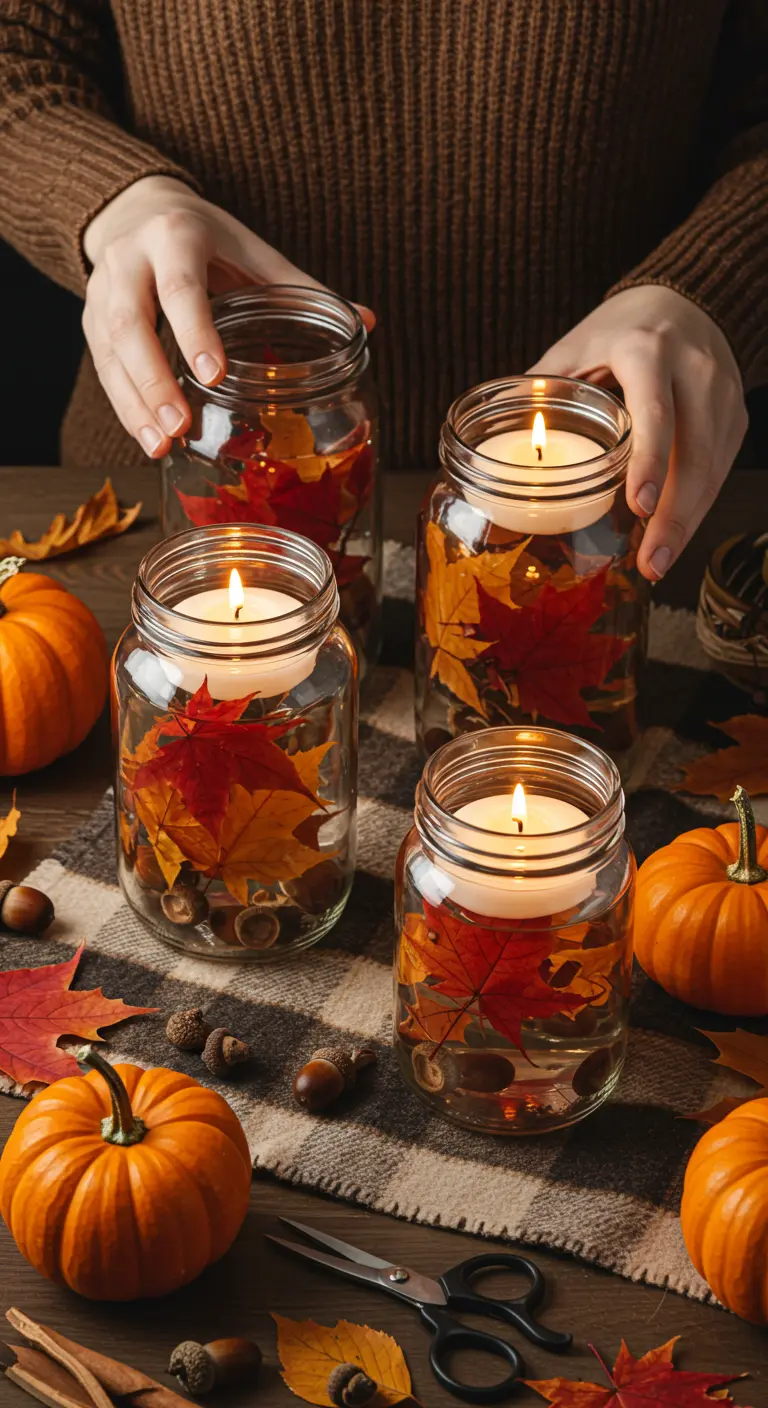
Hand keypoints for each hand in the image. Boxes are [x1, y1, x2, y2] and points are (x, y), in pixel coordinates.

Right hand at [82, 176, 374, 458]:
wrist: (136, 210)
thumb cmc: (207, 241)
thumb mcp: (253, 254)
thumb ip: (302, 290)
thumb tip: (367, 323)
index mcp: (176, 238)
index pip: (180, 286)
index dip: (194, 329)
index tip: (213, 374)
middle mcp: (129, 260)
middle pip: (130, 323)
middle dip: (153, 380)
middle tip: (179, 428)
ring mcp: (102, 291)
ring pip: (108, 352)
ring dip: (133, 403)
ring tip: (161, 446)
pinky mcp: (90, 320)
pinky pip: (101, 368)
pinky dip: (124, 406)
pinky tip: (148, 438)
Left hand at [529, 287, 747, 579]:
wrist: (685, 301)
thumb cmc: (621, 330)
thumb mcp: (576, 345)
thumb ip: (541, 388)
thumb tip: (492, 435)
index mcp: (648, 351)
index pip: (655, 411)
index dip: (649, 460)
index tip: (639, 506)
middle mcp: (695, 371)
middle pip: (693, 452)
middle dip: (674, 516)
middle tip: (651, 563)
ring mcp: (723, 395)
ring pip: (711, 469)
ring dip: (686, 522)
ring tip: (657, 563)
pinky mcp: (734, 416)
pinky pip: (718, 470)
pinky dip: (696, 507)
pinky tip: (672, 535)